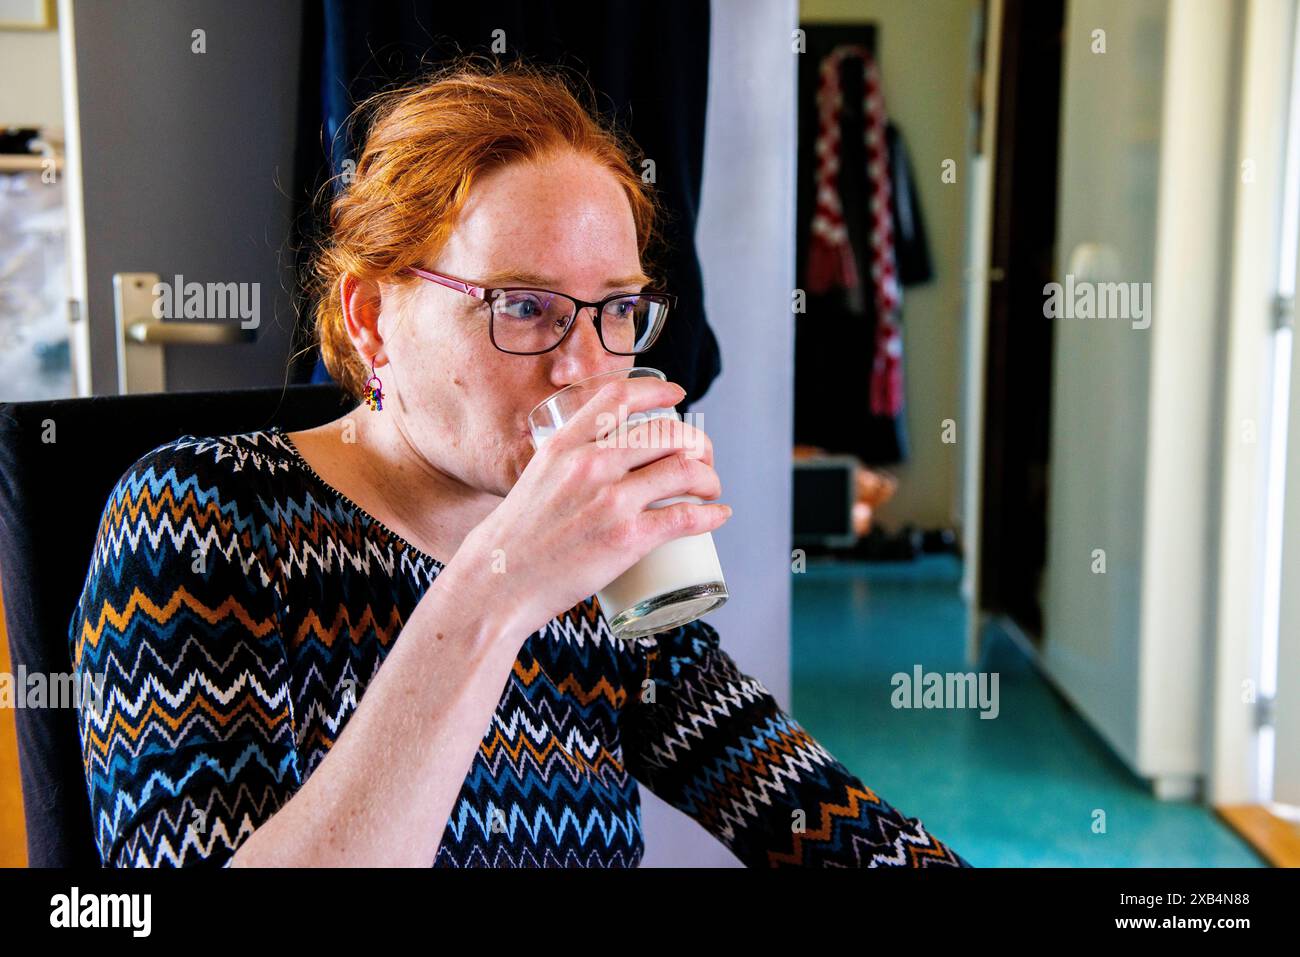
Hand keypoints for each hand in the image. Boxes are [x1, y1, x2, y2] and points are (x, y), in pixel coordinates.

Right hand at [452, 376, 730, 640]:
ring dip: (709, 477)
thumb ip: (567, 464)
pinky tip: (719, 514)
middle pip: (666, 433)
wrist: (497, 584)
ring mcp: (610, 500)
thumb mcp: (536, 479)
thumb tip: (603, 460)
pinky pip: (685, 516)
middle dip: (697, 442)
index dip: (657, 391)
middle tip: (703, 457)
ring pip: (684, 469)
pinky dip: (712, 513)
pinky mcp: (627, 538)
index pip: (618, 396)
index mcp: (564, 445)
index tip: (678, 396)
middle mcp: (590, 464)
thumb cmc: (515, 539)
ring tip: (711, 488)